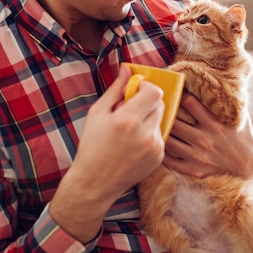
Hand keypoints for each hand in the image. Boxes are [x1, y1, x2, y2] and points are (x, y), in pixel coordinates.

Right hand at [50, 65, 164, 241]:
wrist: (96, 182)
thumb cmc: (92, 145)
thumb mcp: (97, 113)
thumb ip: (115, 89)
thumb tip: (127, 69)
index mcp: (127, 120)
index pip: (154, 92)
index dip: (146, 87)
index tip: (136, 91)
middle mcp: (145, 134)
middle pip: (160, 104)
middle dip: (147, 102)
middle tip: (130, 110)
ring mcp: (155, 147)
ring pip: (161, 119)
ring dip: (148, 118)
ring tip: (130, 129)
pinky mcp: (159, 157)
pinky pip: (160, 135)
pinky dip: (149, 134)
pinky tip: (133, 143)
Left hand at [163, 93, 252, 179]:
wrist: (248, 168)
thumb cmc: (243, 139)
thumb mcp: (240, 118)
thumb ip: (231, 102)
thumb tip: (225, 81)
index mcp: (215, 124)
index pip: (190, 103)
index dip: (179, 95)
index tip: (172, 91)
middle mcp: (205, 140)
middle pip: (174, 123)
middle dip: (165, 115)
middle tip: (157, 109)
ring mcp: (198, 157)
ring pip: (169, 142)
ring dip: (162, 133)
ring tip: (156, 126)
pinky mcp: (193, 170)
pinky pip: (170, 161)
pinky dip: (162, 152)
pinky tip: (160, 144)